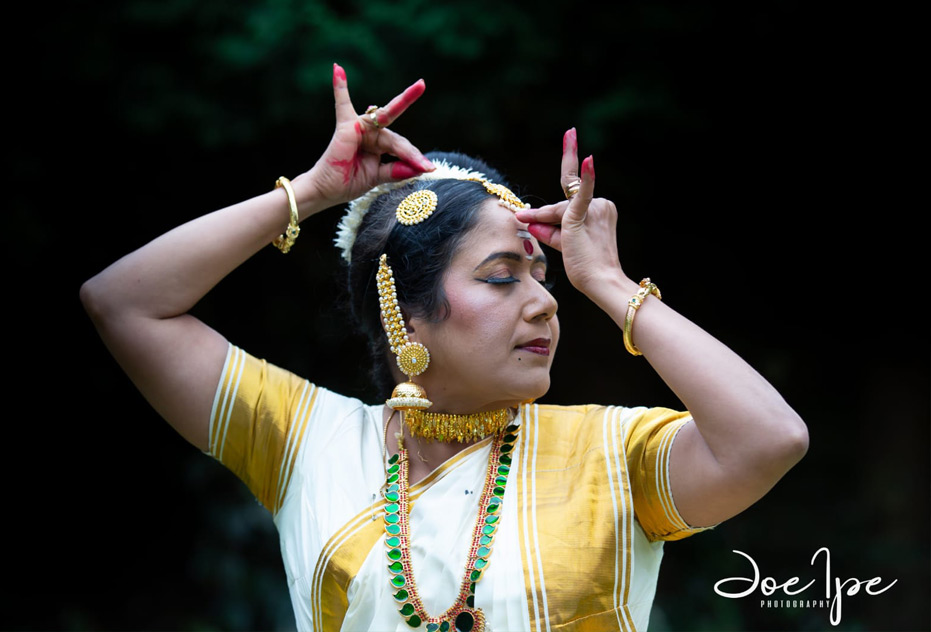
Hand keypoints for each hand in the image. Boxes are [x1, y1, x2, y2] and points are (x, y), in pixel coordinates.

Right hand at [299, 63, 434, 209]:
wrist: (326, 190)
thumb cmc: (348, 182)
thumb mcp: (377, 177)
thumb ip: (395, 171)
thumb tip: (417, 168)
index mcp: (379, 145)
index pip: (401, 147)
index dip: (414, 158)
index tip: (429, 168)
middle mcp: (371, 134)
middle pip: (397, 140)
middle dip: (412, 150)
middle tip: (430, 153)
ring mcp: (359, 127)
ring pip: (388, 126)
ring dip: (404, 125)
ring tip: (420, 102)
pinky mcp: (347, 126)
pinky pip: (342, 103)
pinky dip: (339, 86)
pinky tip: (338, 69)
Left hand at [514, 128, 627, 297]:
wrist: (600, 282)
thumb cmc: (585, 268)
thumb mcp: (564, 244)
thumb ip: (547, 229)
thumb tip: (526, 219)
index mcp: (599, 210)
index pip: (570, 203)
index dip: (555, 196)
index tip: (569, 137)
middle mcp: (600, 204)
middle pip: (560, 207)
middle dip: (546, 221)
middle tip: (526, 212)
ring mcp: (595, 208)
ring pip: (557, 211)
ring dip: (545, 226)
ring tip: (550, 238)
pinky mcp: (584, 214)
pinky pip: (579, 196)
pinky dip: (585, 178)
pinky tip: (589, 160)